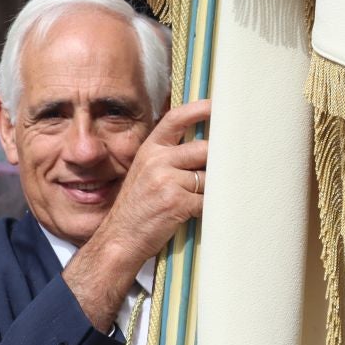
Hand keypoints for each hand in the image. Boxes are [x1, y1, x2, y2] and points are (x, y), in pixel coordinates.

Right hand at [92, 100, 211, 268]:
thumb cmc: (136, 210)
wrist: (119, 239)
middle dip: (217, 162)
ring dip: (211, 190)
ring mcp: (167, 181)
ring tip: (202, 200)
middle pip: (204, 149)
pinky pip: (207, 200)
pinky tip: (200, 213)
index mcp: (149, 150)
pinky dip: (209, 208)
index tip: (217, 105)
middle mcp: (157, 161)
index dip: (199, 109)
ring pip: (209, 177)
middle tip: (225, 170)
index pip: (176, 119)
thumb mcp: (144, 174)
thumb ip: (167, 158)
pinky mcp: (177, 202)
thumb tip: (205, 150)